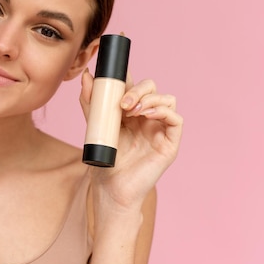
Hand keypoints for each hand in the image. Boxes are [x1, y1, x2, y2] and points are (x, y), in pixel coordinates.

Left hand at [79, 68, 182, 211]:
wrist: (111, 187)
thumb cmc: (106, 160)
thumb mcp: (95, 125)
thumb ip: (91, 102)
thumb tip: (86, 76)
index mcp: (131, 112)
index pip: (136, 86)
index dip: (129, 78)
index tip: (115, 76)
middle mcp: (148, 118)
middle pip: (153, 89)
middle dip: (138, 90)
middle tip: (123, 103)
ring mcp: (160, 129)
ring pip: (167, 100)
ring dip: (150, 100)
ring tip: (132, 111)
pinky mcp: (170, 143)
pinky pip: (176, 120)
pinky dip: (164, 112)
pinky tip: (147, 116)